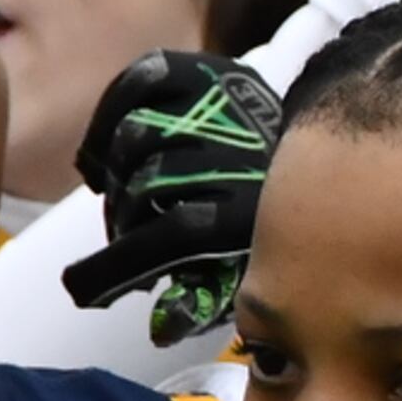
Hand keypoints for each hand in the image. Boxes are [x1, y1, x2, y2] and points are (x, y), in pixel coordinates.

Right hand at [62, 49, 284, 344]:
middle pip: (148, 182)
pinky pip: (138, 81)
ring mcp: (224, 103)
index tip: (82, 289)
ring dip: (117, 175)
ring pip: (137, 135)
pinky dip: (108, 116)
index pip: (179, 231)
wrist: (319, 149)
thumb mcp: (245, 268)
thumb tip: (161, 329)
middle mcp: (242, 149)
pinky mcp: (208, 70)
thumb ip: (203, 295)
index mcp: (258, 204)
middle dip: (122, 219)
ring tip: (120, 197)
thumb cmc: (264, 224)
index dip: (122, 264)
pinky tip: (102, 154)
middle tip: (122, 237)